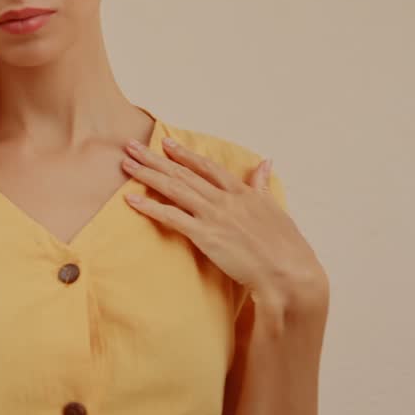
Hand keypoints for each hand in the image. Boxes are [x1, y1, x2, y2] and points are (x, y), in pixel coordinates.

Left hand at [120, 138, 325, 308]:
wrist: (288, 272)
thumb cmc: (285, 245)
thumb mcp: (275, 207)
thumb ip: (263, 184)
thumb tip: (266, 161)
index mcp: (241, 191)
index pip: (206, 166)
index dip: (184, 153)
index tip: (165, 142)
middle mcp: (225, 198)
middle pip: (183, 173)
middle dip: (154, 158)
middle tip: (131, 146)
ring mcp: (214, 215)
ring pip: (174, 189)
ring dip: (147, 175)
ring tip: (126, 164)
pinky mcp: (206, 235)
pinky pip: (172, 217)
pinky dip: (150, 207)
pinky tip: (131, 199)